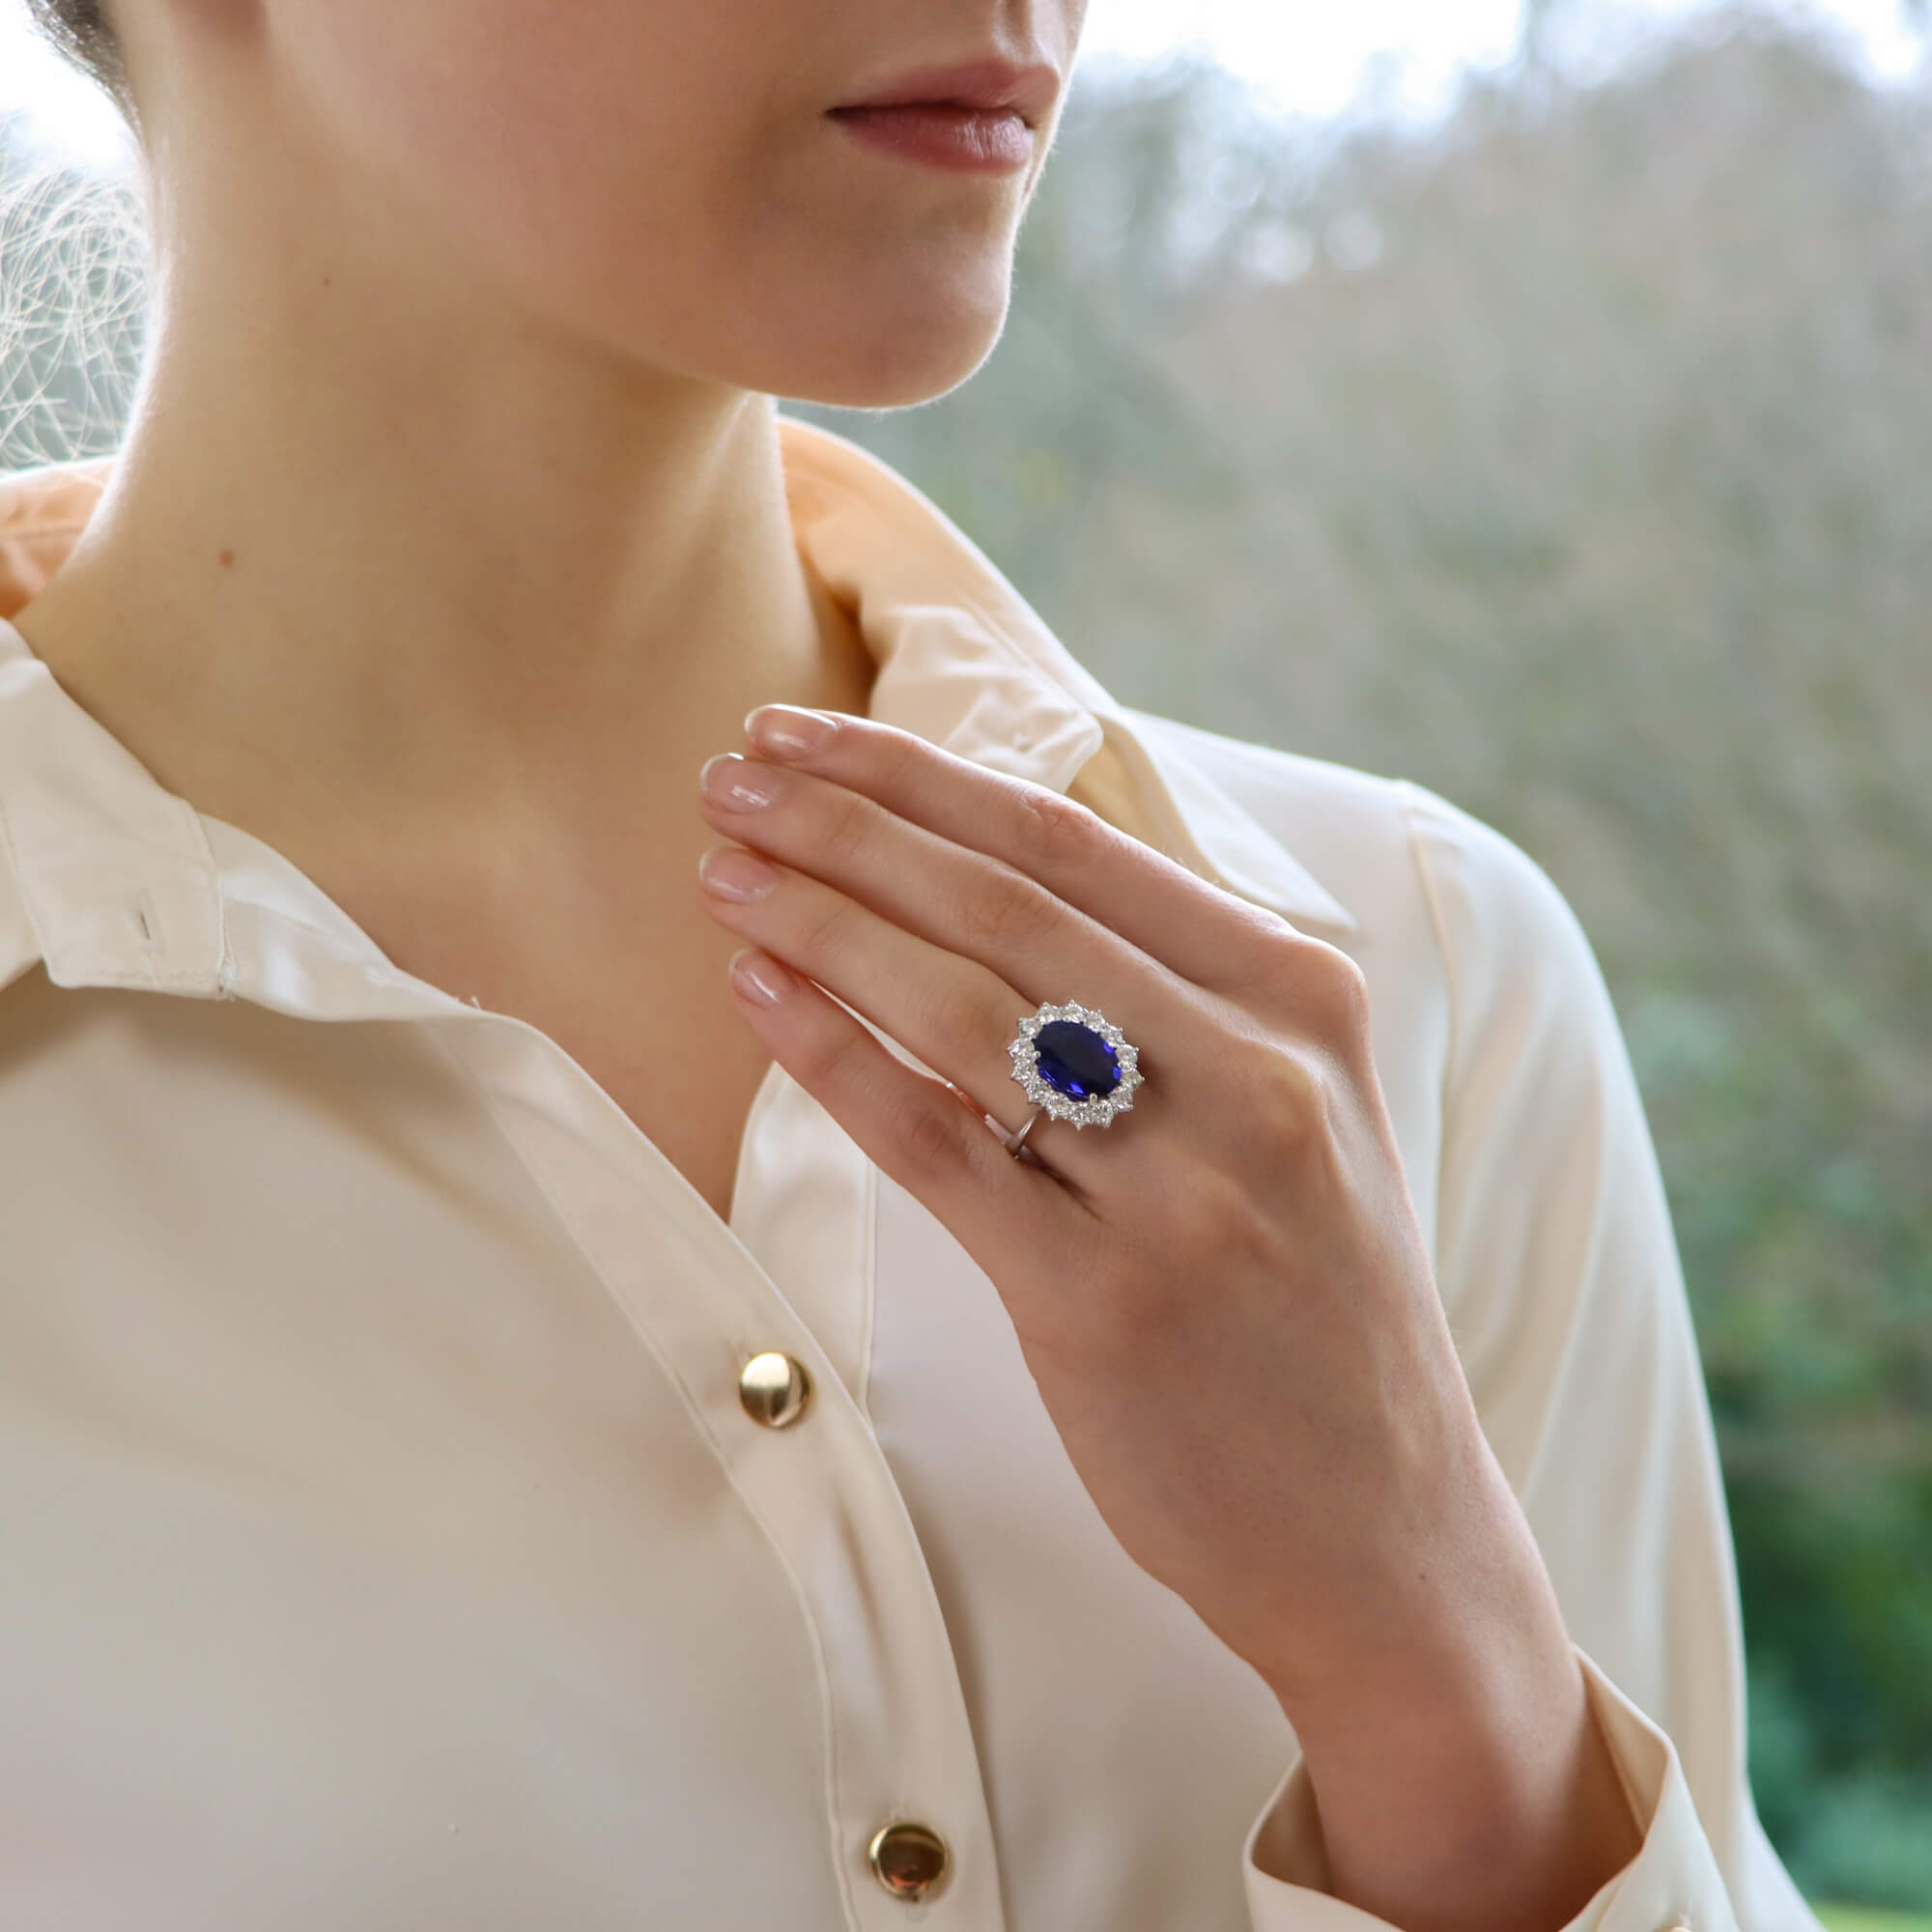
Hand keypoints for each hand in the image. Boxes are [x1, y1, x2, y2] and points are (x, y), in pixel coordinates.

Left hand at [693, 703, 1548, 1709]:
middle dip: (845, 825)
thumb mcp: (1299, 1105)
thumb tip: (993, 869)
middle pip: (1003, 903)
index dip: (919, 776)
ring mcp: (1184, 1189)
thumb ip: (1179, 988)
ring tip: (722, 873)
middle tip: (727, 779)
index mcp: (1300, 999)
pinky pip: (938, 1145)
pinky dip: (836, 1057)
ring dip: (820, 923)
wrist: (1385, 1525)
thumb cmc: (1313, 1297)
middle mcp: (1253, 1071)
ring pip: (961, 1009)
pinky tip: (759, 996)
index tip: (806, 736)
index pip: (1071, 841)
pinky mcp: (1102, 1301)